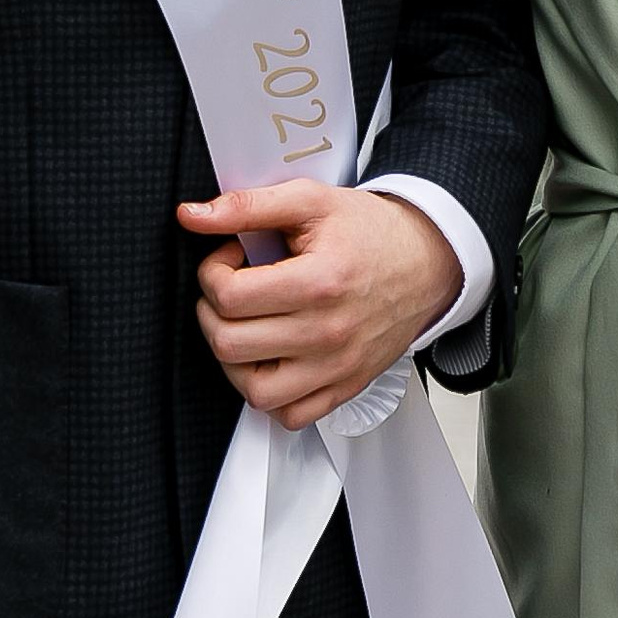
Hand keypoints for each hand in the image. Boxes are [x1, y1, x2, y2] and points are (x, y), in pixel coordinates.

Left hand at [179, 179, 462, 431]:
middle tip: (231, 290)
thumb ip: (247, 206)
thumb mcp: (310, 201)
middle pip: (231, 343)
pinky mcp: (345, 387)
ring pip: (254, 390)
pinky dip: (271, 395)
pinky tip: (271, 360)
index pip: (230, 296)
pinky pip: (291, 416)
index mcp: (318, 282)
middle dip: (213, 311)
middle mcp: (327, 332)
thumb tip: (191, 216)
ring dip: (234, 359)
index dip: (213, 272)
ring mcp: (337, 366)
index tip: (228, 259)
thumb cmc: (370, 232)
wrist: (426, 261)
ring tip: (244, 327)